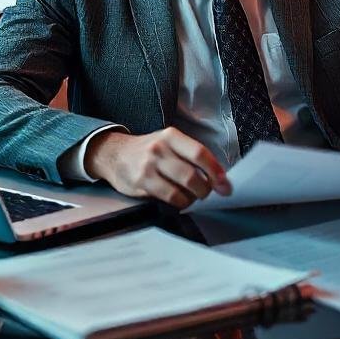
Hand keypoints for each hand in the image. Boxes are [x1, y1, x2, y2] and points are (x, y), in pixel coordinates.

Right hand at [83, 127, 231, 208]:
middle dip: (205, 188)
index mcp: (171, 136)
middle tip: (207, 192)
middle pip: (192, 173)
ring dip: (193, 197)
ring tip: (193, 196)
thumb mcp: (168, 143)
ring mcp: (148, 166)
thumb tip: (217, 175)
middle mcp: (159, 148)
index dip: (215, 171)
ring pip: (181, 187)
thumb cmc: (148, 150)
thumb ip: (190, 155)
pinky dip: (180, 202)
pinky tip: (180, 200)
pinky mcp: (141, 182)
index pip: (200, 153)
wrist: (114, 154)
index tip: (225, 184)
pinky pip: (168, 197)